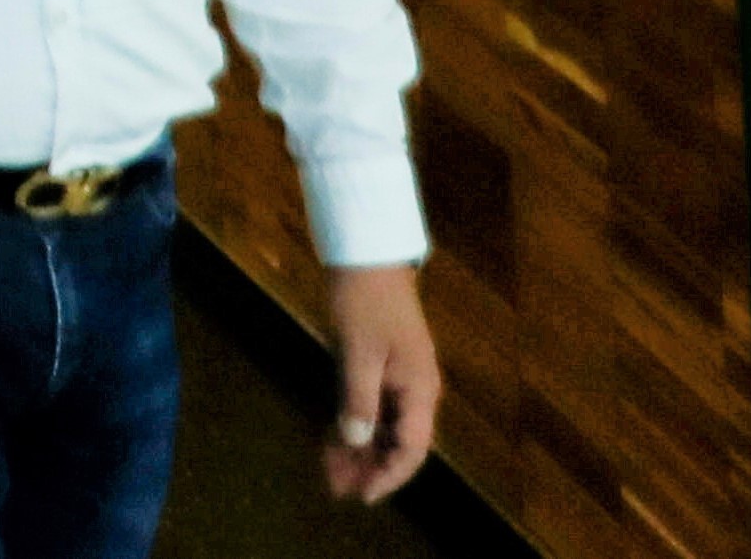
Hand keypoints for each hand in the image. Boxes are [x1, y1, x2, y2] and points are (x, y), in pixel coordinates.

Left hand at [319, 265, 438, 501]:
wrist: (366, 254)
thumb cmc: (364, 301)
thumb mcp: (358, 352)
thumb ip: (359, 399)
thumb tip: (357, 440)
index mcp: (420, 390)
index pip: (412, 449)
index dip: (389, 475)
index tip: (364, 495)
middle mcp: (415, 390)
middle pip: (398, 442)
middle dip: (370, 467)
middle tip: (337, 487)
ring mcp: (398, 378)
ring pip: (382, 426)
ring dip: (359, 449)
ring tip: (330, 472)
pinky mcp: (379, 367)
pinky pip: (370, 407)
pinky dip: (353, 424)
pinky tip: (333, 439)